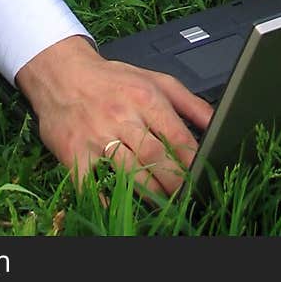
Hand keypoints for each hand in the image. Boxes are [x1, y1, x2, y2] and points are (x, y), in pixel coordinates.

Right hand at [16, 35, 212, 198]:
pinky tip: (119, 208)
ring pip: (129, 172)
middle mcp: (122, 116)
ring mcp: (96, 136)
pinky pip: (91, 183)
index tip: (203, 176)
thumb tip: (219, 122)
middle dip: (175, 181)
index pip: (176, 135)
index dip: (192, 161)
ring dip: (149, 192)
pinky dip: (105, 199)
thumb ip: (190, 103)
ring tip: (163, 204)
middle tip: (186, 196)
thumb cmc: (113, 80)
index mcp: (145, 97)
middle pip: (155, 156)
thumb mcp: (155, 81)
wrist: (62, 74)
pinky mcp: (74, 153)